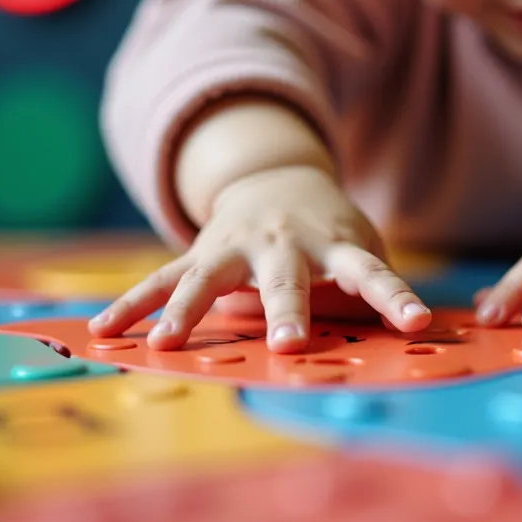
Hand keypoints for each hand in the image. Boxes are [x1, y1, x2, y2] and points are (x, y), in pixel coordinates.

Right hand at [88, 166, 431, 351]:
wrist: (277, 176)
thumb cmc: (330, 233)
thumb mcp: (359, 249)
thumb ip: (370, 293)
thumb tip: (411, 341)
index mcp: (336, 246)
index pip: (373, 273)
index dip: (395, 297)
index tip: (417, 320)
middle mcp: (285, 243)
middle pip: (286, 280)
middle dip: (287, 312)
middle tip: (290, 345)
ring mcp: (236, 246)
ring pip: (207, 279)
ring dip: (187, 312)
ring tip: (166, 343)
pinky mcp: (199, 253)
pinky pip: (161, 280)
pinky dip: (132, 305)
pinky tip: (104, 330)